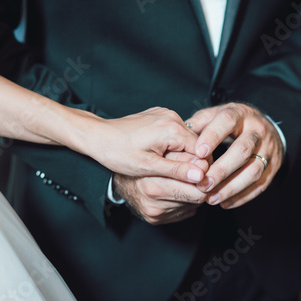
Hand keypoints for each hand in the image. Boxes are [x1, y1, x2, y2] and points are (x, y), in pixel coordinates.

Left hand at [71, 107, 205, 183]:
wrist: (97, 136)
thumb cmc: (118, 152)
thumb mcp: (148, 167)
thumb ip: (176, 171)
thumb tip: (201, 176)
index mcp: (172, 128)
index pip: (202, 151)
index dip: (200, 170)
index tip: (195, 185)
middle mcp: (172, 117)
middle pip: (196, 144)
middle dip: (192, 163)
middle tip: (181, 181)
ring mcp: (166, 114)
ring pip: (187, 140)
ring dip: (183, 155)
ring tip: (168, 169)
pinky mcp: (160, 117)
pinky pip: (176, 134)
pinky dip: (174, 147)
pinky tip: (162, 157)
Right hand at [113, 152, 208, 224]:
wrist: (120, 179)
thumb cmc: (143, 160)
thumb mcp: (162, 154)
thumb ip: (184, 158)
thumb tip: (205, 165)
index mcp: (154, 184)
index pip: (196, 187)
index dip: (205, 177)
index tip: (206, 169)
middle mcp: (153, 202)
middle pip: (196, 198)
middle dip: (201, 187)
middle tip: (201, 176)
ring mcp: (154, 214)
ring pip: (191, 205)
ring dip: (192, 194)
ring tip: (185, 182)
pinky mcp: (155, 220)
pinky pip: (183, 212)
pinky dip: (184, 202)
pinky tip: (177, 191)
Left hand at [186, 103, 283, 208]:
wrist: (265, 127)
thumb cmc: (231, 124)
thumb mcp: (215, 115)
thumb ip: (198, 124)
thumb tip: (178, 136)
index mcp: (240, 114)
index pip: (228, 121)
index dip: (213, 136)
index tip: (198, 153)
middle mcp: (257, 131)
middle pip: (243, 150)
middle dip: (222, 169)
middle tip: (203, 183)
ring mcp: (268, 149)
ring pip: (254, 170)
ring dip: (231, 187)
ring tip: (211, 198)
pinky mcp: (273, 167)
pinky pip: (261, 184)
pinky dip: (242, 196)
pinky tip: (225, 203)